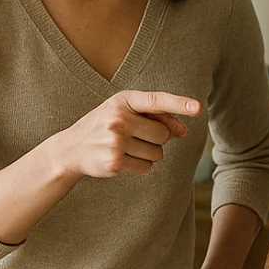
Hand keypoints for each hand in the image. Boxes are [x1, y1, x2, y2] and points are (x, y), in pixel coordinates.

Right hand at [55, 90, 199, 180]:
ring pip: (157, 153)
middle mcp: (118, 119)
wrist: (70, 149)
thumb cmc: (104, 126)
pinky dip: (140, 165)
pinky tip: (122, 159)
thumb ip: (155, 117)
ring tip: (126, 148)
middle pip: (163, 134)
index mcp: (123, 101)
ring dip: (148, 154)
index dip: (179, 103)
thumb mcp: (124, 112)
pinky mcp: (115, 163)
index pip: (156, 101)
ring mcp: (116, 142)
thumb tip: (183, 131)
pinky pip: (147, 167)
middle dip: (156, 138)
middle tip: (135, 137)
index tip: (198, 108)